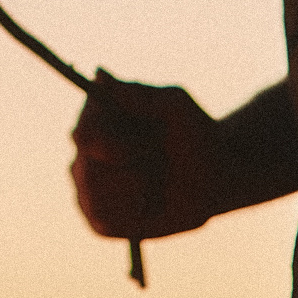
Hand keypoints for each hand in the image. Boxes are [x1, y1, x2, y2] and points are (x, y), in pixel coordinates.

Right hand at [70, 74, 226, 240]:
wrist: (215, 176)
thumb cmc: (194, 134)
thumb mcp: (175, 105)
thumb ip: (139, 94)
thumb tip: (100, 76)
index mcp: (97, 119)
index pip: (82, 134)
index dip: (106, 145)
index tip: (136, 149)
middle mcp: (85, 151)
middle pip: (85, 170)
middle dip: (129, 172)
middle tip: (156, 166)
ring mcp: (88, 186)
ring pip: (93, 197)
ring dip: (133, 192)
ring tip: (154, 184)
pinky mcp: (99, 218)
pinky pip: (101, 222)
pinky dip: (130, 215)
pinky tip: (147, 205)